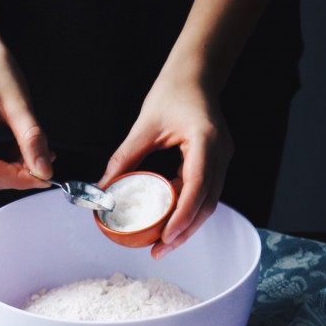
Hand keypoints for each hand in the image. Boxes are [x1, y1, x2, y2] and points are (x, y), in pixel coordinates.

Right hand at [0, 41, 53, 193]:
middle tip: (44, 161)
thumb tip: (45, 172)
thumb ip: (31, 139)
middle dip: (16, 176)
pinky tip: (17, 150)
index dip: (19, 178)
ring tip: (30, 150)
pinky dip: (3, 165)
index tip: (46, 176)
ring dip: (11, 172)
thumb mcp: (17, 102)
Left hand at [100, 74, 232, 258]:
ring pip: (209, 202)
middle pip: (207, 203)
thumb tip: (103, 186)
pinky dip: (188, 210)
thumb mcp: (144, 126)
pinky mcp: (217, 162)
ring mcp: (222, 158)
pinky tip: (170, 222)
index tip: (165, 237)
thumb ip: (124, 158)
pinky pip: (205, 192)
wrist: (196, 74)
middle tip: (159, 251)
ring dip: (188, 226)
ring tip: (163, 244)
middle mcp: (220, 152)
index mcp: (204, 140)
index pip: (197, 186)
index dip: (182, 216)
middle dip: (184, 231)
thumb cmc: (172, 92)